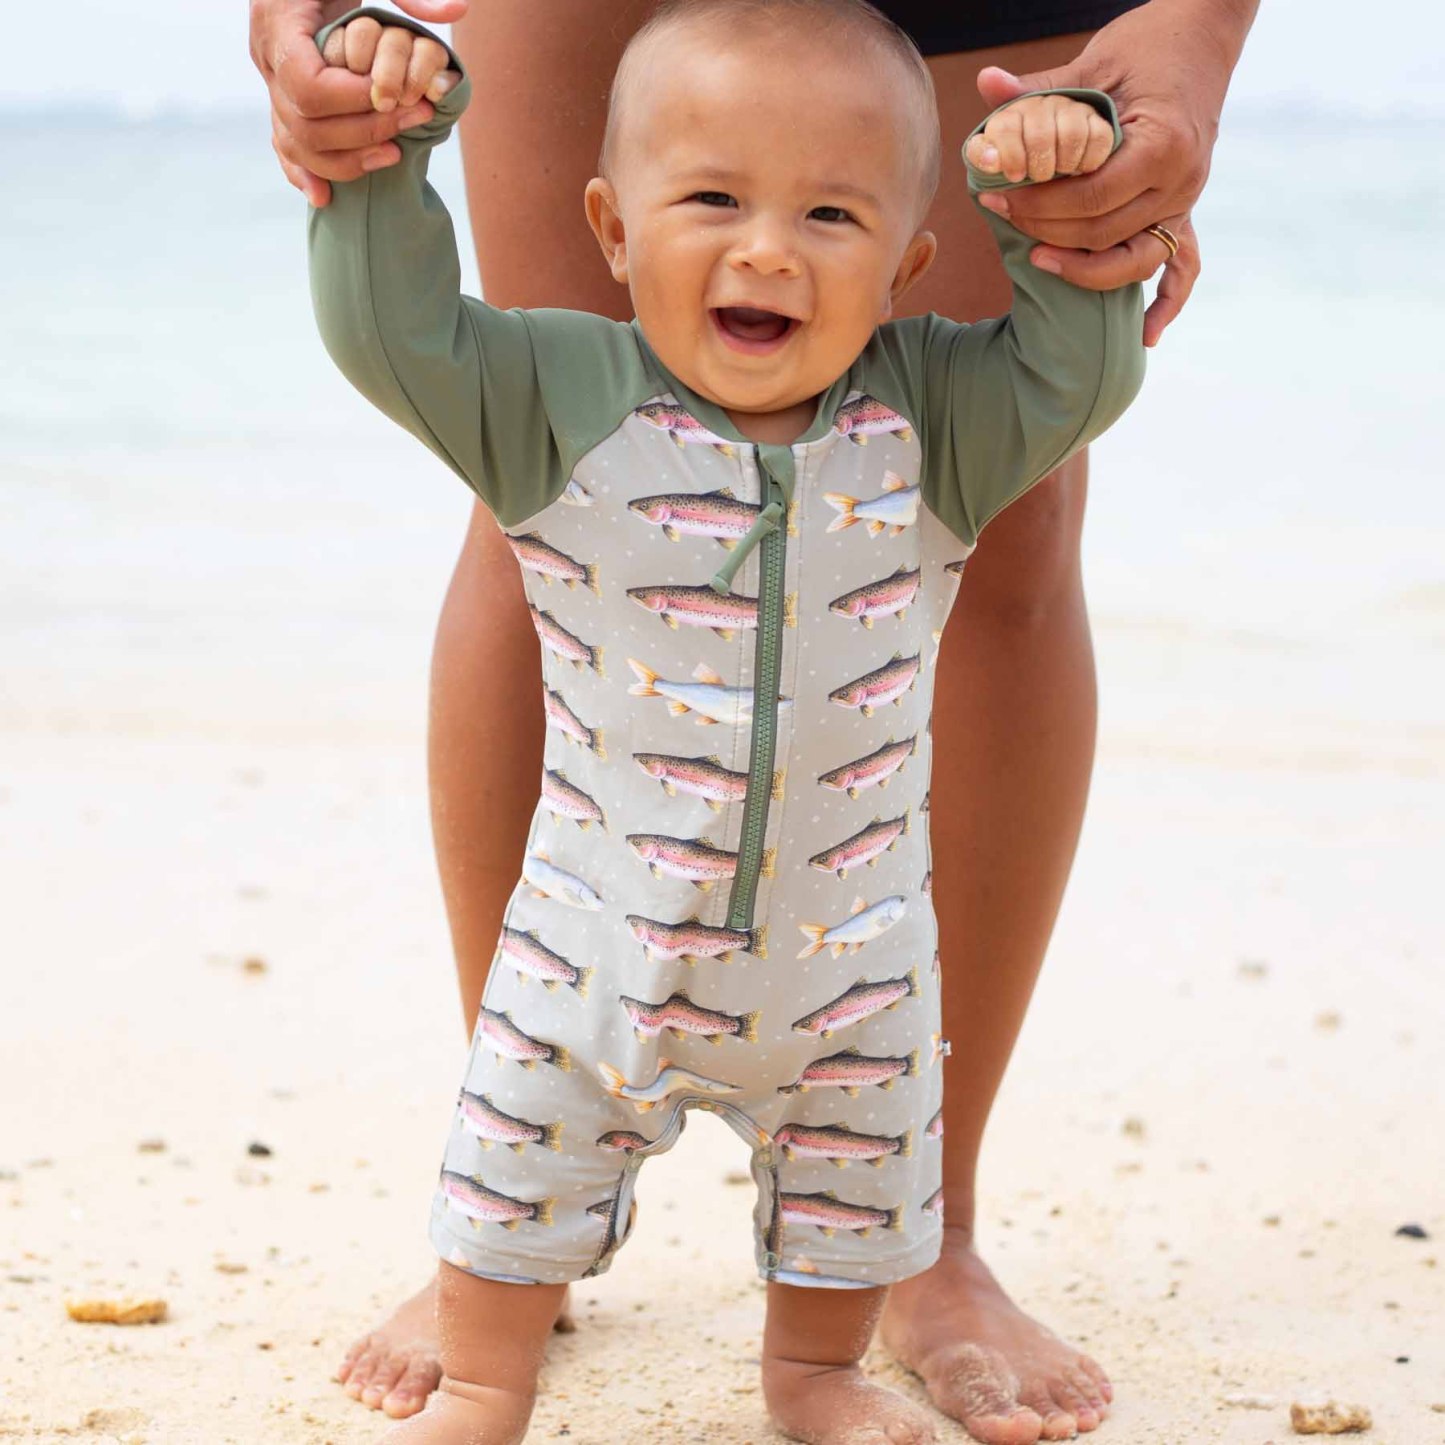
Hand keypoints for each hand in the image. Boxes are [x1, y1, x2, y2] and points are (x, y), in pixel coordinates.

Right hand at [250, 0, 468, 207]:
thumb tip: (460, 10)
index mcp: (281, 21)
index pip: (308, 86)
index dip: (353, 103)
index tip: (394, 98)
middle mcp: (266, 54)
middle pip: (305, 123)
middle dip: (363, 132)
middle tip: (414, 123)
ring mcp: (267, 78)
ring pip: (294, 143)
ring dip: (345, 160)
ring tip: (394, 155)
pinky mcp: (275, 93)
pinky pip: (281, 142)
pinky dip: (303, 172)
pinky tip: (326, 198)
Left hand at [971, 0, 1257, 344]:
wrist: (1204, 35)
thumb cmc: (1148, 44)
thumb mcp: (1092, 66)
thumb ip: (1041, 90)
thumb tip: (985, 87)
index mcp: (1163, 146)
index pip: (1092, 199)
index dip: (1040, 206)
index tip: (997, 198)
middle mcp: (1183, 182)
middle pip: (1105, 233)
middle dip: (1047, 231)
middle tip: (1002, 218)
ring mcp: (1187, 201)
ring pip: (1135, 260)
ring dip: (1085, 270)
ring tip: (1037, 262)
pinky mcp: (1183, 209)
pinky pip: (1184, 268)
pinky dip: (1167, 303)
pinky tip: (1146, 337)